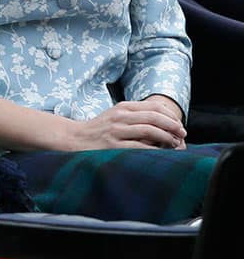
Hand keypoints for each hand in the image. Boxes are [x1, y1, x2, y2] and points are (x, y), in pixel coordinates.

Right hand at [71, 100, 187, 150]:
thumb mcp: (116, 116)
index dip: (170, 115)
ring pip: (149, 130)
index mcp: (123, 107)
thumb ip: (135, 116)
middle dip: (172, 125)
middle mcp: (120, 116)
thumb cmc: (99, 129)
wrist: (75, 139)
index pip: (153, 106)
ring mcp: (116, 131)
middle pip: (154, 117)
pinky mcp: (113, 146)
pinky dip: (153, 149)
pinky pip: (139, 146)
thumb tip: (163, 121)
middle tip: (182, 134)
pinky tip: (159, 152)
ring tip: (175, 143)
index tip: (179, 124)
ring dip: (166, 137)